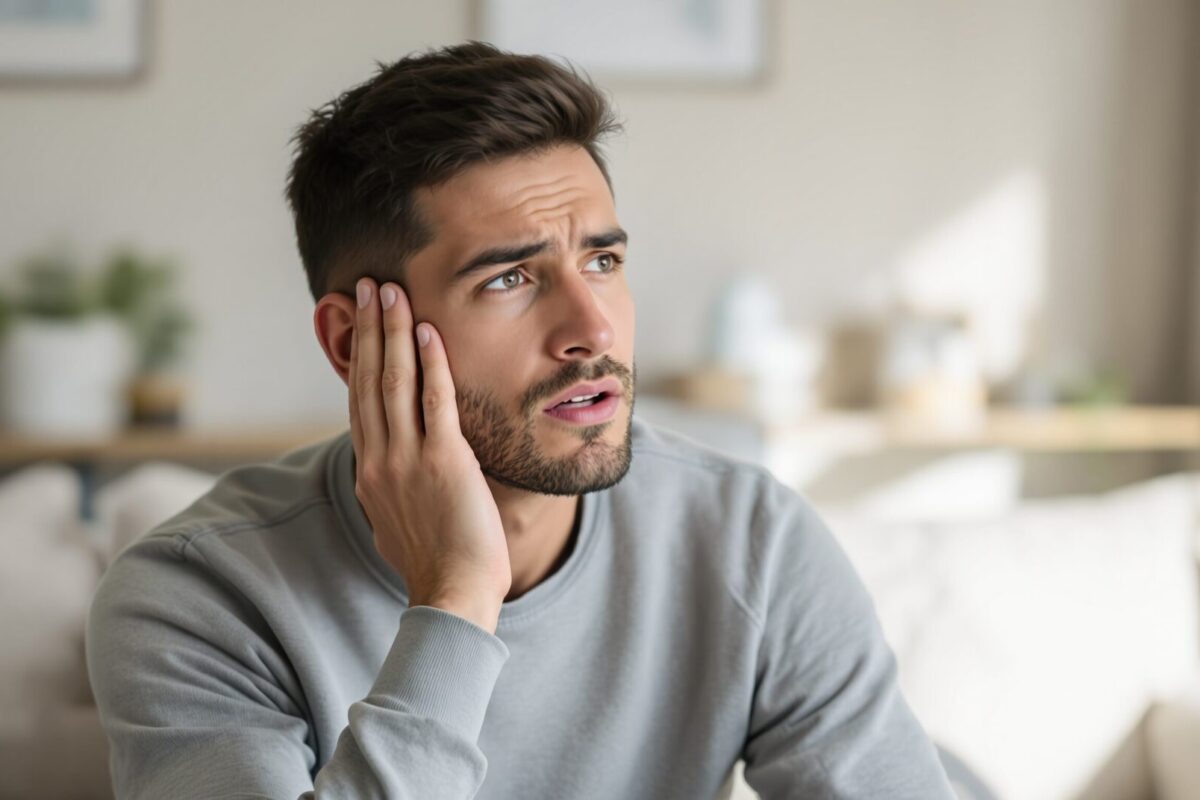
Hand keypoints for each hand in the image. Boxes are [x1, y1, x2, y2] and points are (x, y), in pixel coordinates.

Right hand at [348, 277, 511, 632]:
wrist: (452, 597)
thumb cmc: (436, 565)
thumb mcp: (399, 521)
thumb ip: (393, 488)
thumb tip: (390, 473)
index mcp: (371, 472)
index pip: (360, 400)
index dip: (357, 356)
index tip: (358, 320)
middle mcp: (380, 460)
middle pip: (369, 380)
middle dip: (368, 329)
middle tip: (368, 286)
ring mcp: (408, 460)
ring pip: (394, 382)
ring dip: (392, 332)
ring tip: (391, 292)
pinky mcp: (443, 462)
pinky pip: (434, 402)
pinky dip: (431, 364)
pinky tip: (428, 332)